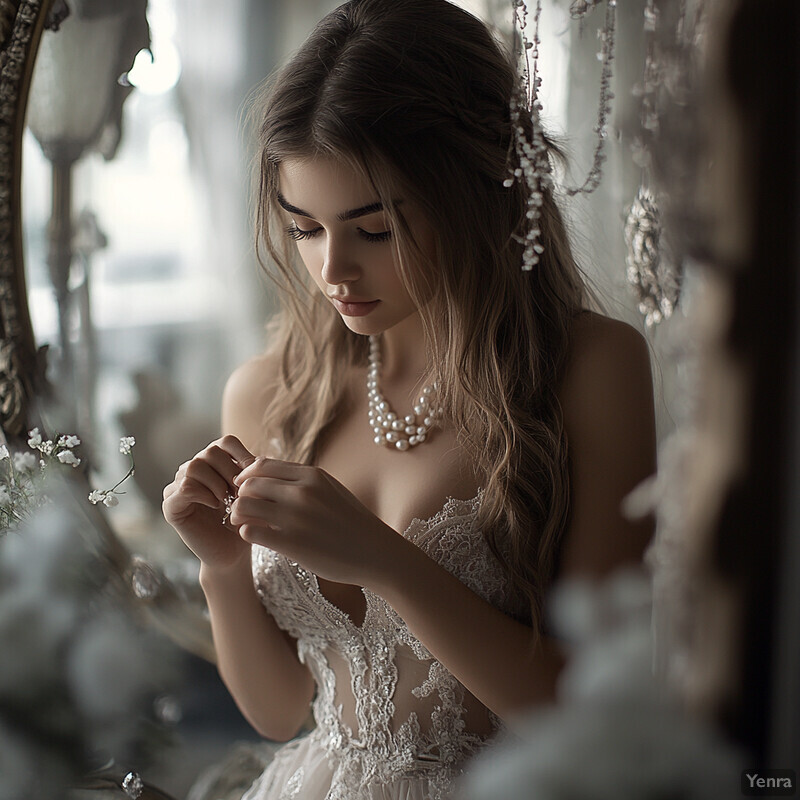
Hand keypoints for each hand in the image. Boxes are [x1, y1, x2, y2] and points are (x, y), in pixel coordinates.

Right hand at [162, 435, 255, 568]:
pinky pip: (184, 487)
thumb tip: (257, 460)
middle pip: (210, 452)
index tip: (254, 476)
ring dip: (216, 483)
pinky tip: (215, 506)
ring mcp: (177, 487)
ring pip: (194, 466)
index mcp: (212, 463)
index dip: (242, 456)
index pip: (225, 442)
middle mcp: (191, 470)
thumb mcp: (253, 494)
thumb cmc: (244, 523)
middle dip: (230, 472)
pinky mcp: (171, 506)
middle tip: (240, 494)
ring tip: (227, 501)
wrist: (233, 553)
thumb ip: (252, 473)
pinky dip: (204, 494)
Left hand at [229, 458, 400, 586]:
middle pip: (249, 484)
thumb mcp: (331, 489)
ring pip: (243, 505)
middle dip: (239, 495)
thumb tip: (273, 475)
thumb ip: (304, 480)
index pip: (261, 465)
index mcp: (311, 475)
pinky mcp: (291, 544)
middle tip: (244, 508)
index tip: (247, 489)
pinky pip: (250, 531)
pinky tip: (255, 537)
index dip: (247, 476)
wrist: (375, 552)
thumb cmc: (352, 522)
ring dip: (237, 514)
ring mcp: (296, 517)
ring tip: (245, 523)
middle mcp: (302, 492)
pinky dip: (246, 533)